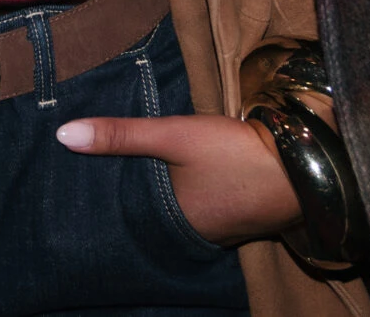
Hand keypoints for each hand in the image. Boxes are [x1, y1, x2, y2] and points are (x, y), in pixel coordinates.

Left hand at [54, 112, 303, 246]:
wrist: (306, 164)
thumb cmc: (234, 154)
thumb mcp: (174, 136)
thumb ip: (122, 135)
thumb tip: (63, 135)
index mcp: (175, 224)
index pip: (132, 214)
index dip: (116, 196)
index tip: (93, 182)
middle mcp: (199, 236)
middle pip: (160, 213)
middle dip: (144, 195)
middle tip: (118, 172)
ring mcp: (227, 229)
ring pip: (187, 210)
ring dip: (174, 194)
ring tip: (152, 171)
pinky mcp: (248, 215)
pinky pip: (212, 207)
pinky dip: (200, 193)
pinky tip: (196, 177)